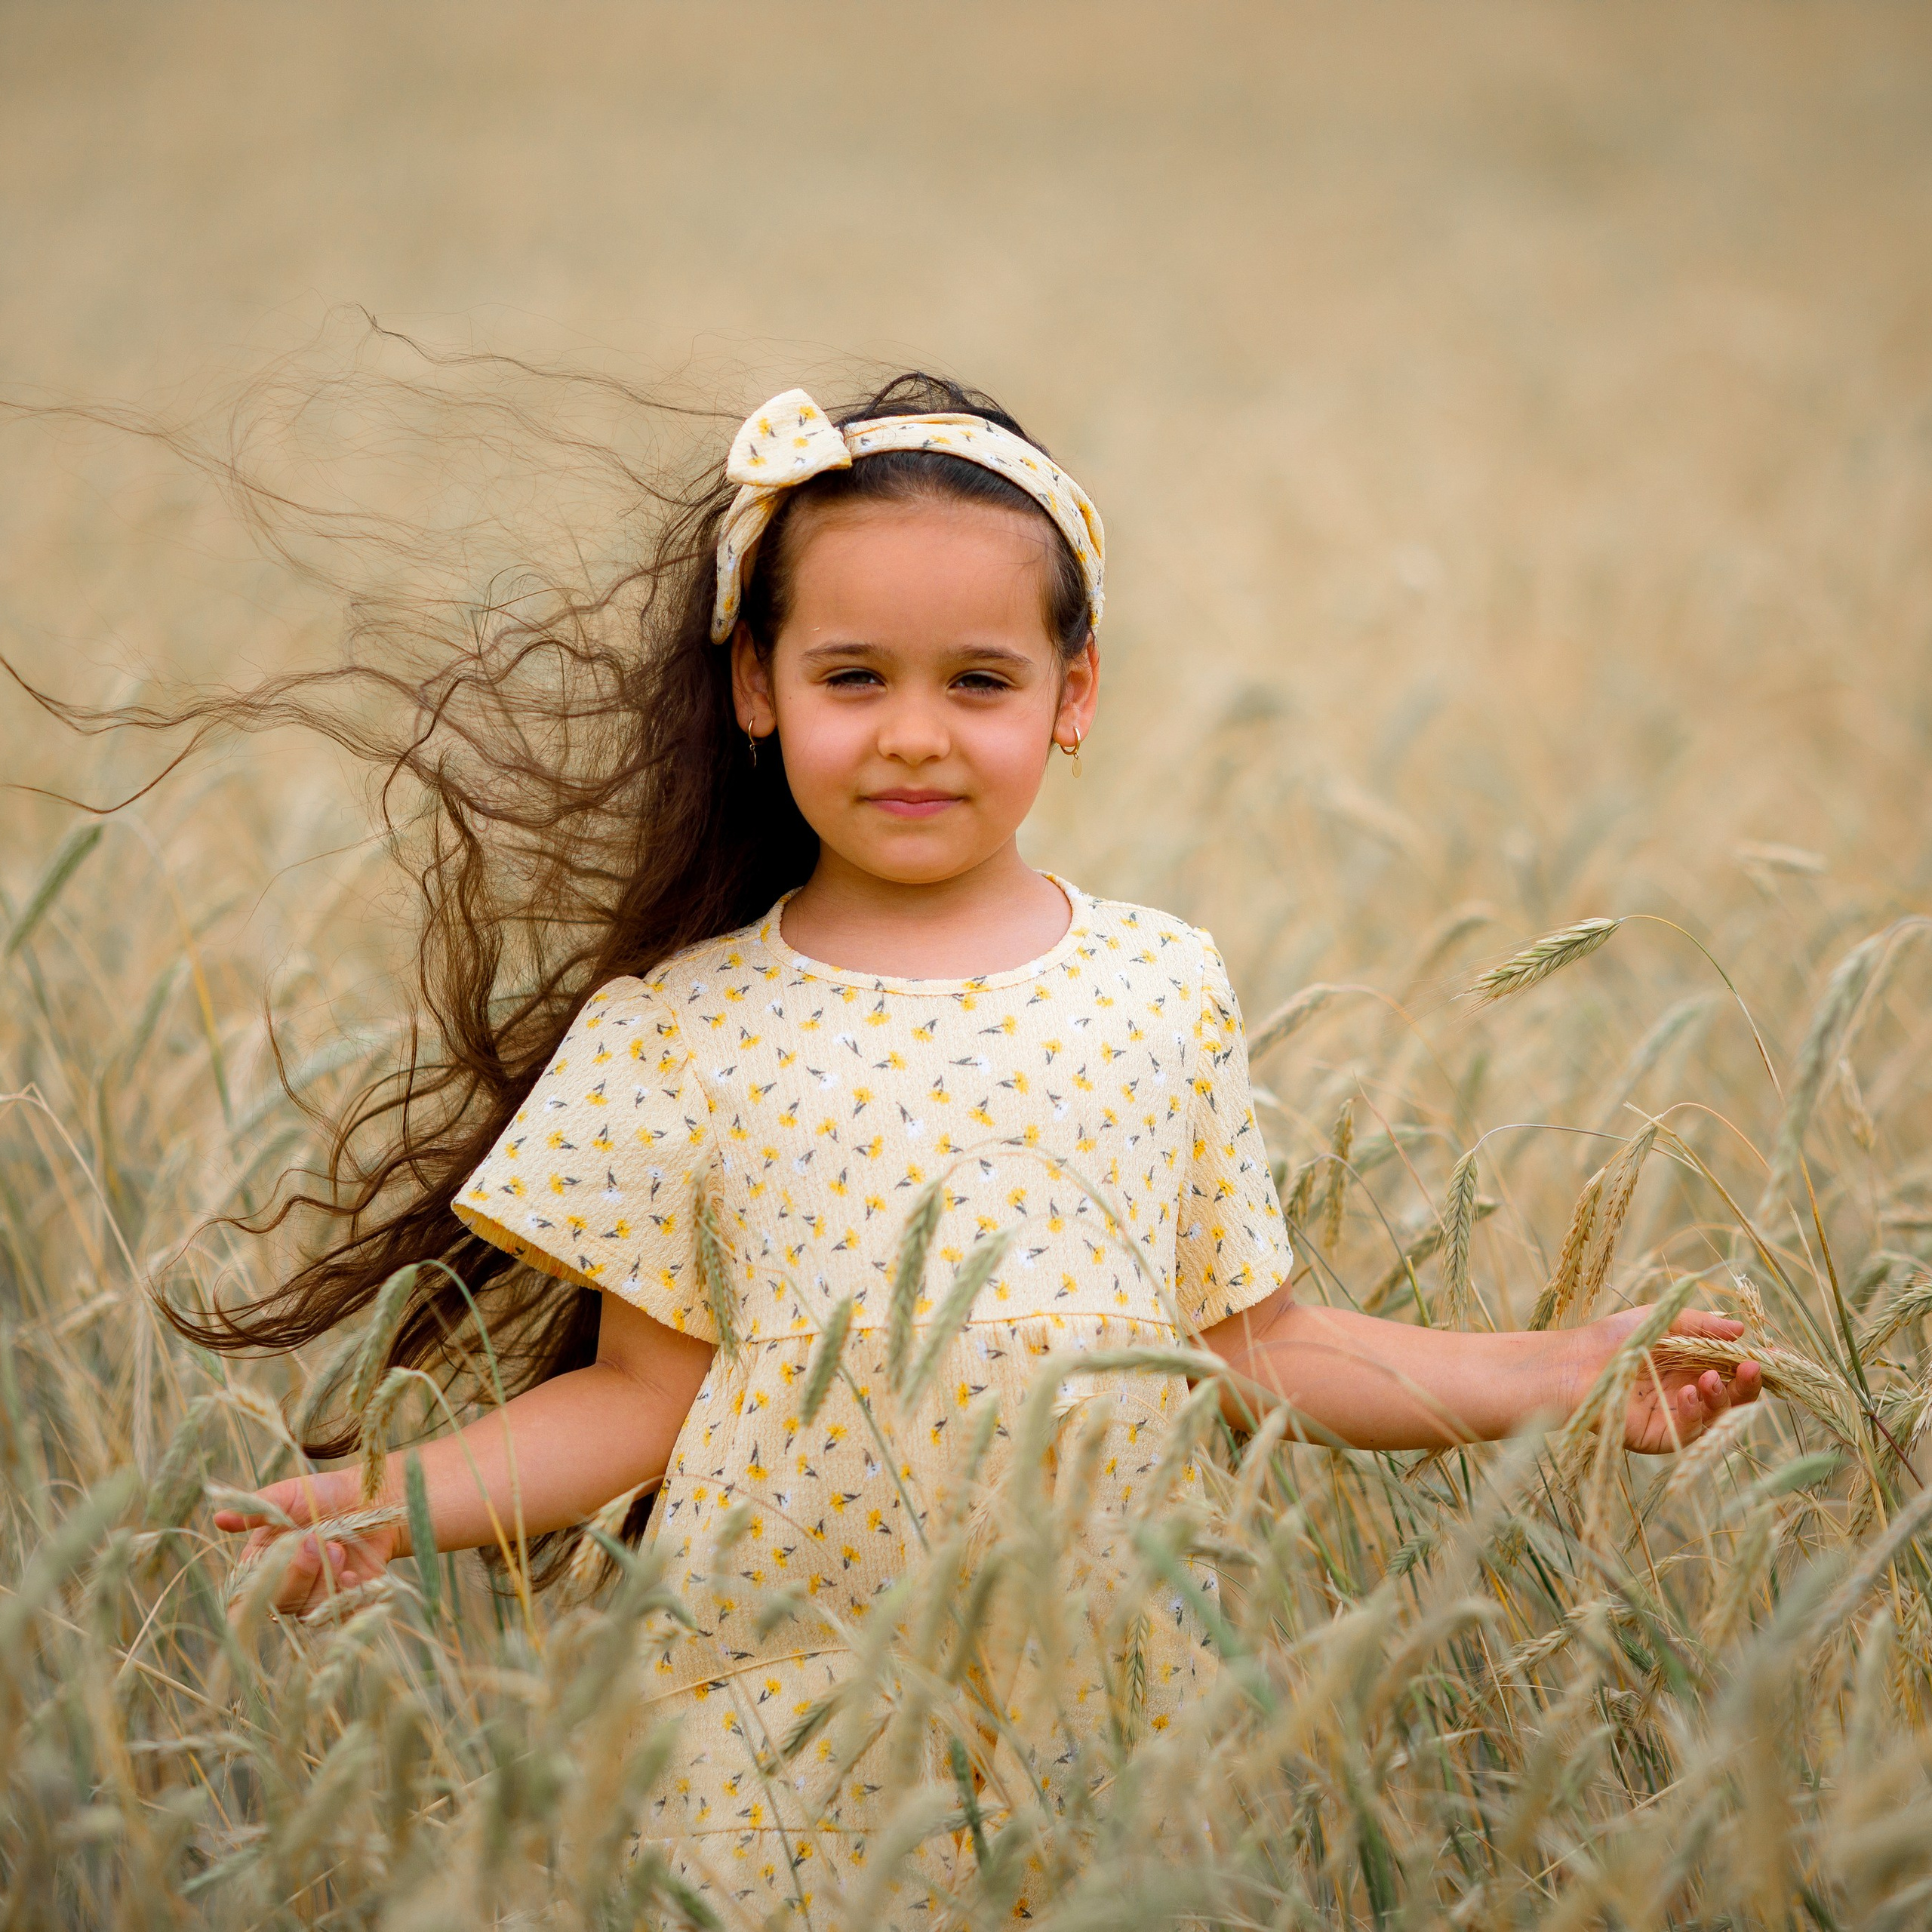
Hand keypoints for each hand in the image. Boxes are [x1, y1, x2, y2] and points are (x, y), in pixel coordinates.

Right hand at [214, 1472, 402, 1618]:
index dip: (248, 1599)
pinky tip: (352, 1574)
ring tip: (338, 1547)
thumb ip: (257, 1510)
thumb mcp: (287, 1496)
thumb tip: (219, 1517)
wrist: (372, 1497)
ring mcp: (314, 1596)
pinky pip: (339, 1614)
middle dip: (297, 1572)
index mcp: (263, 1564)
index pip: (244, 1597)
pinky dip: (344, 1595)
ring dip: (323, 1577)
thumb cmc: (324, 1494)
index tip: (266, 1575)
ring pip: (307, 1609)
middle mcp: (285, 1585)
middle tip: (316, 1539)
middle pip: (278, 1602)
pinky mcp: (344, 1601)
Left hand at [1568, 1306, 1763, 1453]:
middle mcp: (1690, 1396)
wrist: (1572, 1362)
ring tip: (1711, 1379)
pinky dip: (1696, 1414)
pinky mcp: (1659, 1439)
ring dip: (1722, 1399)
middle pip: (1733, 1399)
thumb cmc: (1614, 1337)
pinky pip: (1689, 1433)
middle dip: (1747, 1386)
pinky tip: (1691, 1393)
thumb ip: (1701, 1325)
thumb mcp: (1663, 1320)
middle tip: (1753, 1369)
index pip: (1734, 1373)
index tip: (1772, 1356)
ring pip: (1717, 1418)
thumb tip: (1742, 1329)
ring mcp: (1676, 1419)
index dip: (1753, 1367)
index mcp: (1694, 1369)